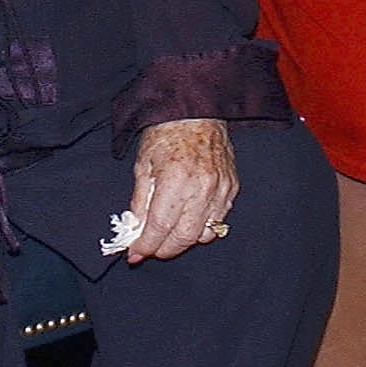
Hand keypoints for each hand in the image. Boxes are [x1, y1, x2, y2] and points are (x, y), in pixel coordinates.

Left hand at [125, 118, 237, 261]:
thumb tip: (135, 230)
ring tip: (168, 236)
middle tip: (150, 248)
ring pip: (203, 235)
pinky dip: (202, 229)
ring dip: (183, 241)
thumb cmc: (166, 133)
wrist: (197, 111)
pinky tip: (189, 223)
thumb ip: (139, 201)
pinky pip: (218, 221)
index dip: (145, 245)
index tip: (134, 254)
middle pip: (183, 238)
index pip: (160, 227)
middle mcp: (201, 188)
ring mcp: (220, 190)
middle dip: (164, 249)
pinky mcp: (231, 188)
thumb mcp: (143, 165)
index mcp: (175, 180)